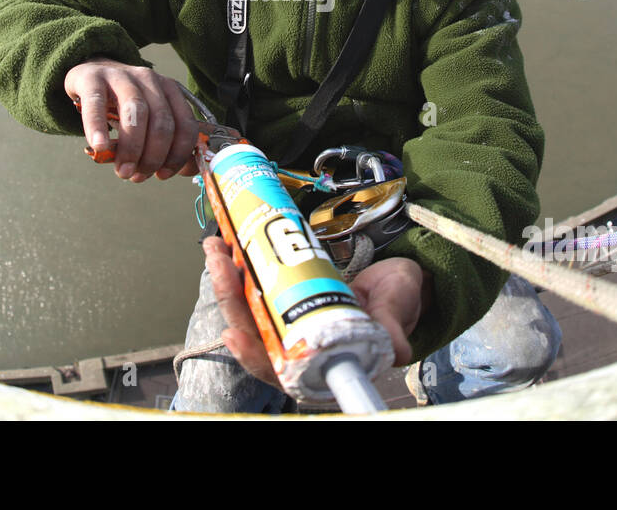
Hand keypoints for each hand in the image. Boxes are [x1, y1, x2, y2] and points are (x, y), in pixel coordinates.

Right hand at [64, 58, 201, 181]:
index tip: (162, 175)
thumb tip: (182, 170)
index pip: (186, 125)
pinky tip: (99, 146)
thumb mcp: (148, 119)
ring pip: (135, 111)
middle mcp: (150, 80)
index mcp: (170, 90)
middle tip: (137, 176)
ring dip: (132, 148)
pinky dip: (98, 127)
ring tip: (123, 170)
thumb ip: (167, 143)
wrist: (90, 72)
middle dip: (153, 156)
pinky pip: (96, 103)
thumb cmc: (122, 105)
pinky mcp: (92, 78)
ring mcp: (121, 76)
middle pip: (162, 121)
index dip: (178, 155)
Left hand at [202, 237, 427, 389]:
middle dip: (231, 298)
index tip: (235, 333)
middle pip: (254, 332)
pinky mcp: (286, 297)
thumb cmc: (398, 302)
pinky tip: (226, 249)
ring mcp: (290, 322)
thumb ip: (392, 333)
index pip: (278, 369)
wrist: (399, 279)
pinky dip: (239, 269)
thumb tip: (397, 352)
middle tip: (221, 263)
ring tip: (217, 248)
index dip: (253, 355)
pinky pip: (255, 288)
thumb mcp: (396, 314)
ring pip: (249, 308)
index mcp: (322, 364)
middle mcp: (300, 347)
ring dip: (228, 279)